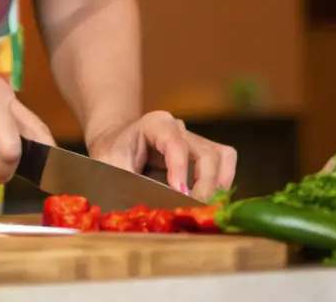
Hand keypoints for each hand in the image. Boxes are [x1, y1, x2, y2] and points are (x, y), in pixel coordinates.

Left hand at [87, 111, 235, 201]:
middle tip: (192, 210)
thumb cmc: (111, 155)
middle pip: (206, 153)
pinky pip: (225, 163)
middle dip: (203, 185)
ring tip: (202, 209)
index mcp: (155, 124)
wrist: (115, 146)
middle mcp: (180, 129)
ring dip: (217, 186)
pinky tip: (210, 202)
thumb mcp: (110, 168)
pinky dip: (223, 183)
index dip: (180, 170)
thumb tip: (147, 211)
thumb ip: (127, 185)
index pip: (175, 143)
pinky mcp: (203, 155)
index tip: (180, 194)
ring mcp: (194, 140)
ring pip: (221, 158)